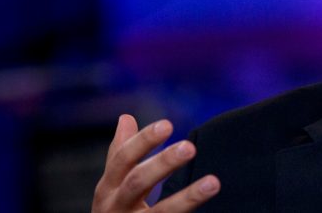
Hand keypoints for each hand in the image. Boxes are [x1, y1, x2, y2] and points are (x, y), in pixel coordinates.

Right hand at [92, 114, 219, 211]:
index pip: (123, 158)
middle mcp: (115, 207)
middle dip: (163, 164)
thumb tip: (126, 117)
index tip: (168, 124)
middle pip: (138, 182)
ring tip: (213, 183)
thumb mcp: (112, 185)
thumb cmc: (115, 211)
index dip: (144, 141)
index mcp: (108, 188)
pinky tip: (209, 206)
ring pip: (161, 212)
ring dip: (188, 198)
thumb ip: (121, 154)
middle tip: (190, 147)